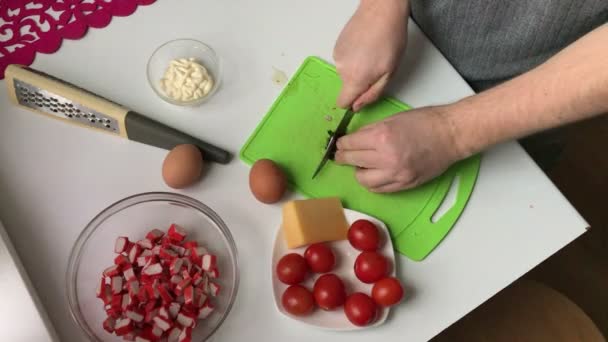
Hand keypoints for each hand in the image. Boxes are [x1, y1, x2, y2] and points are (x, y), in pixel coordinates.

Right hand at [333, 0, 408, 110]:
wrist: (381, 12)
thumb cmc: (390, 39)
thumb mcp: (389, 73)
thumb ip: (372, 94)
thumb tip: (357, 106)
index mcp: (355, 79)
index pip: (342, 102)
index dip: (353, 102)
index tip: (362, 95)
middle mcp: (342, 69)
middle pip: (347, 86)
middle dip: (360, 81)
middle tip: (375, 66)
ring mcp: (337, 56)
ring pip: (346, 72)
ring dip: (357, 67)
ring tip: (371, 53)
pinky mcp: (336, 46)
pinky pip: (344, 60)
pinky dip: (352, 57)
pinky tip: (364, 46)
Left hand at [335, 106, 463, 192]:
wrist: (451, 135)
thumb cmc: (426, 122)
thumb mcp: (392, 119)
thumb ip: (370, 131)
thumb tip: (353, 139)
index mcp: (382, 137)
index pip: (349, 144)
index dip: (341, 144)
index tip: (339, 144)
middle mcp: (386, 158)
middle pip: (352, 161)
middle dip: (344, 157)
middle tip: (342, 155)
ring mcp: (396, 174)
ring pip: (363, 180)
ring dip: (359, 172)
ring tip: (362, 165)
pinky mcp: (404, 184)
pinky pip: (379, 189)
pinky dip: (372, 182)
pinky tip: (374, 174)